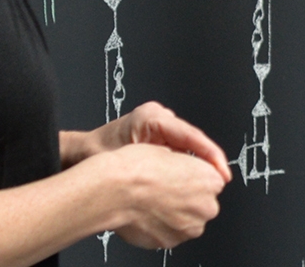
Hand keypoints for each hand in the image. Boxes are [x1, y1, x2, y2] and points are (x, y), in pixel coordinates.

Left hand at [83, 101, 232, 184]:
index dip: (210, 155)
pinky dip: (189, 169)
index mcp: (151, 117)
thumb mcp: (121, 161)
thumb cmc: (94, 154)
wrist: (83, 152)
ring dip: (199, 169)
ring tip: (207, 188)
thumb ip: (151, 167)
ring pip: (192, 148)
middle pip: (195, 141)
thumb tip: (180, 182)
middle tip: (218, 185)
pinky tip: (192, 185)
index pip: (190, 135)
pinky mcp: (163, 137)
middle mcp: (161, 118)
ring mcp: (163, 127)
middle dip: (208, 164)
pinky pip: (183, 152)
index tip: (221, 173)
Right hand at [91, 142, 225, 249]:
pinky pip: (170, 233)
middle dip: (187, 199)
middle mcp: (207, 206)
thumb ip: (187, 167)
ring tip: (152, 202)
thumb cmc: (136, 168)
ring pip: (187, 221)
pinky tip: (146, 214)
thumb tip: (185, 171)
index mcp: (211, 180)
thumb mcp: (169, 153)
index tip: (180, 179)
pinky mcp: (172, 242)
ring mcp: (190, 227)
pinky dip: (161, 227)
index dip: (192, 179)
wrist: (114, 190)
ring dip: (175, 214)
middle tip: (164, 191)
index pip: (212, 181)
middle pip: (202, 203)